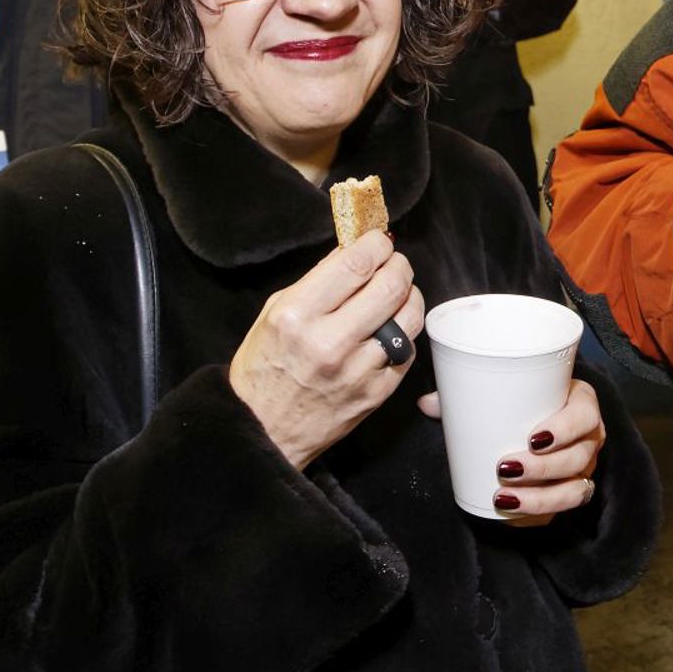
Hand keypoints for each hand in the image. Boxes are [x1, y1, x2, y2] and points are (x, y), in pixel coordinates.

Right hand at [229, 230, 424, 469]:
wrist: (263, 429)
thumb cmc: (265, 367)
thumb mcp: (274, 313)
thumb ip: (317, 280)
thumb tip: (353, 251)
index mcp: (297, 315)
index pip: (356, 264)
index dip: (377, 244)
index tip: (380, 241)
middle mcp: (329, 342)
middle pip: (391, 285)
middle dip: (399, 265)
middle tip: (394, 263)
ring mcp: (357, 370)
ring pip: (409, 317)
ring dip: (409, 296)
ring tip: (398, 293)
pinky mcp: (377, 393)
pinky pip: (407, 350)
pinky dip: (403, 333)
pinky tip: (390, 329)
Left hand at [419, 378, 605, 517]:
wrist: (546, 417)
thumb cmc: (529, 400)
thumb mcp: (509, 390)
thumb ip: (470, 393)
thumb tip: (427, 403)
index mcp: (581, 404)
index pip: (584, 416)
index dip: (564, 429)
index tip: (533, 437)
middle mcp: (589, 439)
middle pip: (577, 459)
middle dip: (542, 469)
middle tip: (505, 468)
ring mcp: (585, 468)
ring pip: (574, 491)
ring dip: (540, 498)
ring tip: (504, 498)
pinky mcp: (572, 490)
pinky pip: (561, 511)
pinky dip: (537, 515)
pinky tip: (512, 515)